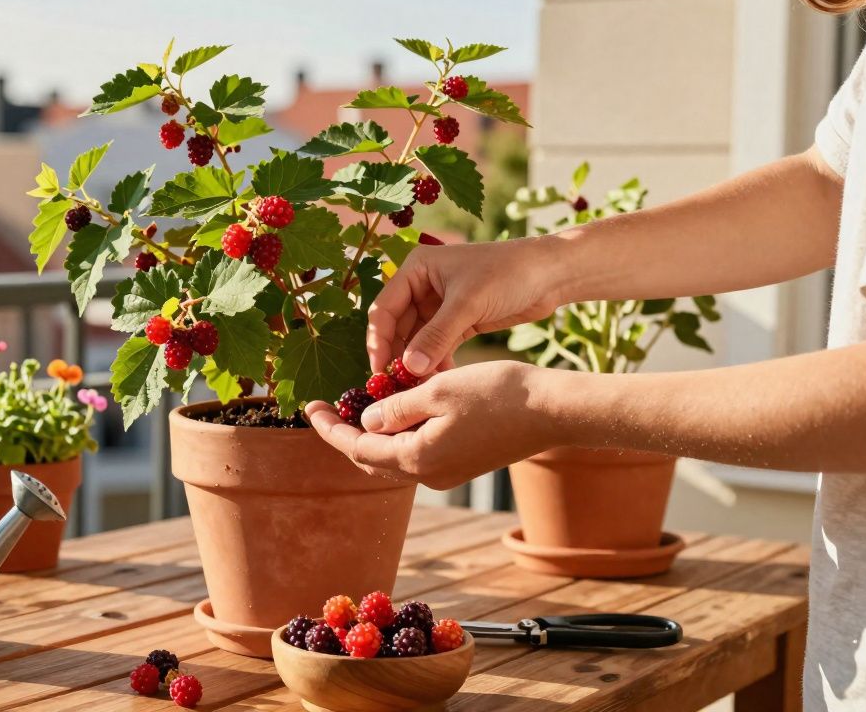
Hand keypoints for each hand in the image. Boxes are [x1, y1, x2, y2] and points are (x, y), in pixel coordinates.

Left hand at [305, 361, 556, 489]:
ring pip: (394, 459)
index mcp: (417, 457)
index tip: (311, 407)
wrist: (554, 412)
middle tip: (326, 408)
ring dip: (372, 437)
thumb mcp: (437, 390)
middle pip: (371, 460)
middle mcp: (429, 475)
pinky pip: (418, 455)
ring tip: (355, 407)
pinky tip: (397, 412)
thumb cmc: (498, 394)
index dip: (330, 428)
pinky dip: (399, 437)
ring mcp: (447, 473)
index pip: (356, 447)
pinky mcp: (463, 465)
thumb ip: (396, 407)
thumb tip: (365, 422)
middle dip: (345, 436)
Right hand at [368, 237, 564, 375]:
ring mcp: (439, 306)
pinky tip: (439, 381)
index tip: (379, 371)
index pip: (384, 309)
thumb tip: (410, 368)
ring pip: (417, 341)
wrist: (551, 275)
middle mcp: (422, 287)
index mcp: (416, 270)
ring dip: (417, 364)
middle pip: (397, 328)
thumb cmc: (508, 273)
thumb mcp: (468, 303)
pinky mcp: (458, 322)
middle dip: (397, 357)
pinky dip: (436, 363)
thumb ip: (437, 336)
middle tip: (395, 387)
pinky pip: (437, 347)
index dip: (378, 341)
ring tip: (418, 389)